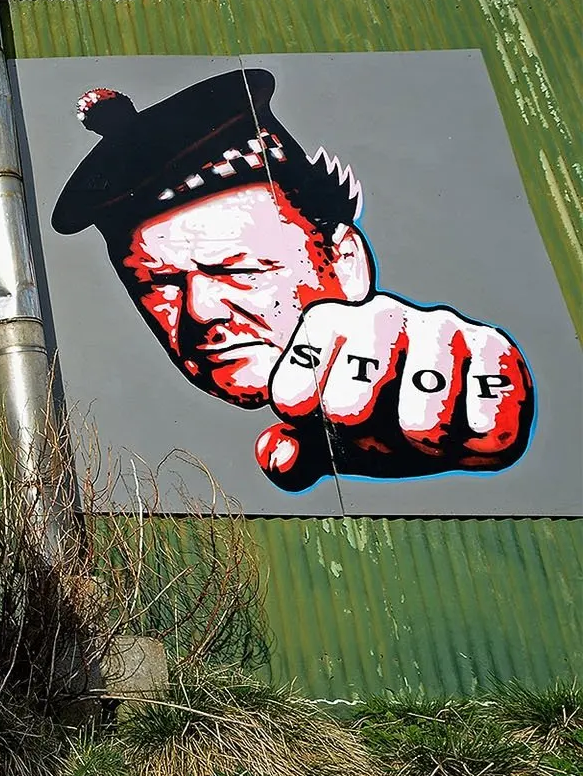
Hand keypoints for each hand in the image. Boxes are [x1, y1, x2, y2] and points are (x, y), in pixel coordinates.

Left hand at [258, 295, 533, 489]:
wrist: (450, 407)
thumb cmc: (375, 416)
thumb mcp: (324, 438)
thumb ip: (290, 453)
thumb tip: (279, 460)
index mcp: (327, 325)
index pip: (294, 388)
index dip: (309, 420)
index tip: (323, 418)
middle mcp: (379, 315)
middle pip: (351, 400)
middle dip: (363, 434)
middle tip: (376, 426)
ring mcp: (439, 327)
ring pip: (424, 421)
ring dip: (425, 443)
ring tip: (424, 428)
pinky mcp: (494, 346)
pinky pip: (484, 422)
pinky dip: (474, 442)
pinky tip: (466, 421)